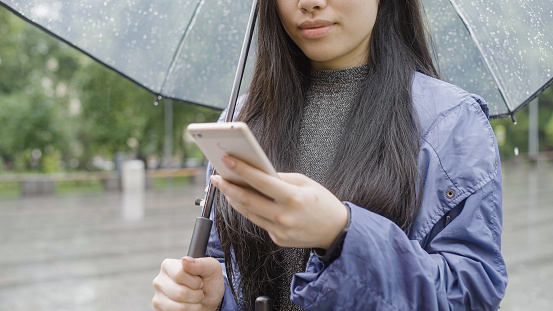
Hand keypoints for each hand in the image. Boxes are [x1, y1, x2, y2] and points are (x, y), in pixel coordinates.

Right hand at [152, 257, 224, 310]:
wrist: (209, 299)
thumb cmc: (209, 281)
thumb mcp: (211, 268)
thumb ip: (200, 263)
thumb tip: (185, 260)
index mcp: (169, 265)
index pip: (179, 274)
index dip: (195, 281)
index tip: (200, 281)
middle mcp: (160, 280)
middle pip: (180, 293)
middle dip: (196, 295)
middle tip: (198, 291)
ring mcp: (158, 296)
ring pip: (179, 306)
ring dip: (194, 305)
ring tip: (195, 299)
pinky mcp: (160, 309)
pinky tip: (189, 305)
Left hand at [210, 155, 347, 248]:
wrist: (337, 232)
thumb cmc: (323, 203)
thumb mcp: (306, 183)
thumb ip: (281, 178)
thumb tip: (258, 173)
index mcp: (293, 198)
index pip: (261, 182)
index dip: (242, 170)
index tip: (227, 161)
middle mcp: (284, 216)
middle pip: (248, 200)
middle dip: (229, 187)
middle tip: (216, 177)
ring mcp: (280, 231)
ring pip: (249, 213)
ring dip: (234, 199)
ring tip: (224, 187)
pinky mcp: (277, 239)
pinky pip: (259, 222)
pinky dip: (249, 210)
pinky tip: (241, 200)